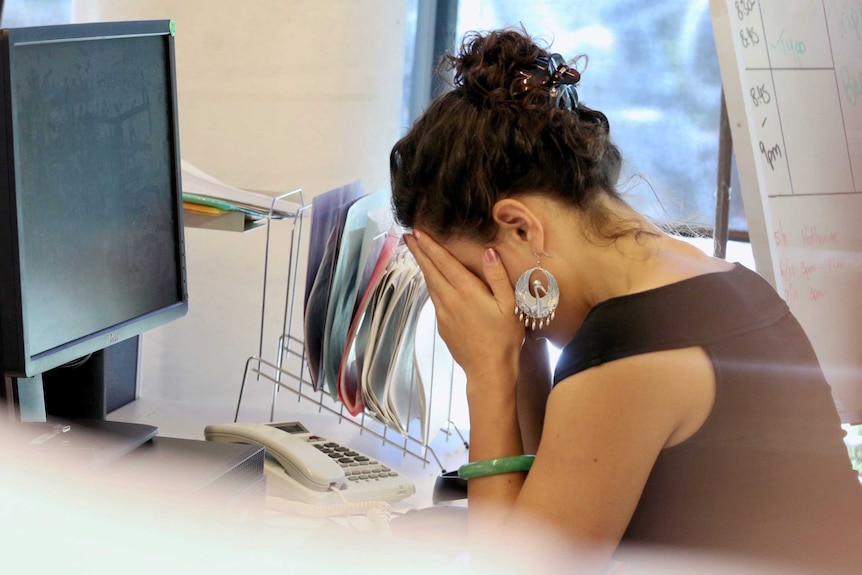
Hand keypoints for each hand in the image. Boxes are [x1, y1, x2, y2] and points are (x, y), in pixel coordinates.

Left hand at [404, 231, 524, 385]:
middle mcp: (450, 300)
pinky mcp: (442, 325)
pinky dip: (430, 284)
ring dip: (422, 266)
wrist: (488, 369)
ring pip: (430, 284)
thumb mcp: (509, 306)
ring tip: (417, 252)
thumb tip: (488, 252)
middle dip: (419, 252)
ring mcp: (443, 314)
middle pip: (430, 271)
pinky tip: (431, 280)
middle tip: (408, 235)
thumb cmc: (504, 337)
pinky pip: (434, 298)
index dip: (430, 246)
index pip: (444, 262)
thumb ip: (498, 277)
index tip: (418, 232)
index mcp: (467, 292)